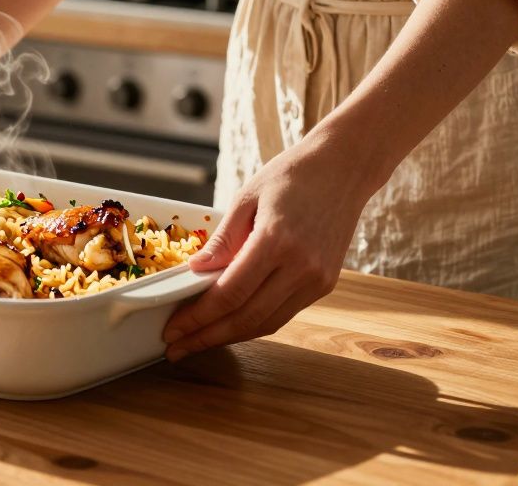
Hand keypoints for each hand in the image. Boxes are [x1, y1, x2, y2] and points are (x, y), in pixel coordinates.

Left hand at [162, 131, 377, 361]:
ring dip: (230, 337)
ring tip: (198, 341)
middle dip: (207, 337)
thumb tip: (194, 272)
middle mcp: (301, 267)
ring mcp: (317, 279)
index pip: (229, 294)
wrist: (345, 169)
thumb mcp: (247, 197)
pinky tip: (230, 323)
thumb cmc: (292, 176)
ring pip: (267, 323)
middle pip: (247, 318)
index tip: (173, 330)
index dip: (198, 317)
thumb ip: (223, 239)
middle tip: (177, 348)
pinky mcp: (325, 284)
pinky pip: (283, 313)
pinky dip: (254, 322)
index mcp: (276, 241)